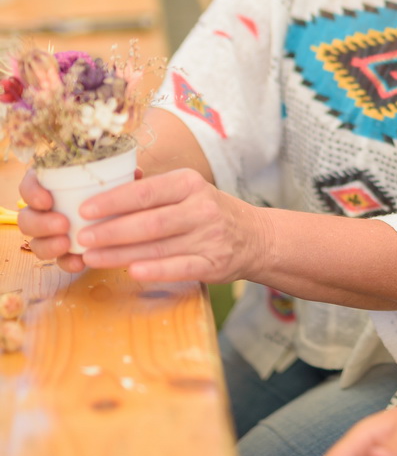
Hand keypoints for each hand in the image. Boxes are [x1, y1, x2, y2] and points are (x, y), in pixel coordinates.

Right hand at [17, 165, 142, 274]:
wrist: (123, 218)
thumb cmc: (113, 189)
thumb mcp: (117, 179)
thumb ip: (122, 176)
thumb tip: (135, 173)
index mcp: (51, 185)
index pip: (29, 185)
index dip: (32, 193)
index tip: (47, 200)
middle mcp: (45, 210)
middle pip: (27, 217)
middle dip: (40, 223)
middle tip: (62, 224)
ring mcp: (51, 234)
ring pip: (36, 242)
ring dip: (48, 245)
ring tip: (66, 244)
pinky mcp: (63, 253)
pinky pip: (58, 260)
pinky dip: (67, 262)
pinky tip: (79, 263)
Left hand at [21, 166, 263, 282]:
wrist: (256, 237)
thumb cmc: (210, 211)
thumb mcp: (188, 190)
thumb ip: (152, 190)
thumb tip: (107, 188)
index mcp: (190, 184)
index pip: (145, 192)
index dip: (112, 201)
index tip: (84, 209)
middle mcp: (201, 209)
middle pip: (149, 222)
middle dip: (110, 231)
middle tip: (81, 237)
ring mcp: (209, 238)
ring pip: (158, 247)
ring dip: (120, 254)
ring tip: (91, 257)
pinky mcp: (214, 264)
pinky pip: (180, 268)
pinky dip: (155, 270)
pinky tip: (131, 271)